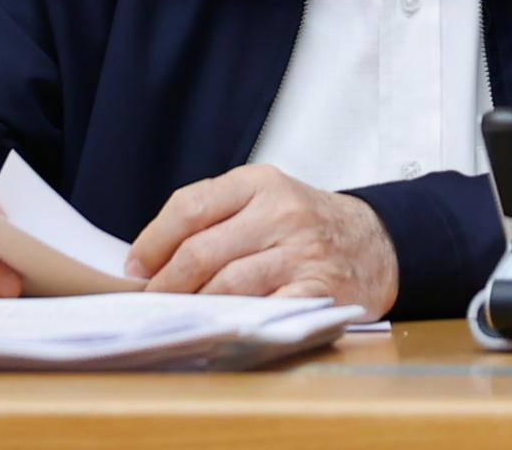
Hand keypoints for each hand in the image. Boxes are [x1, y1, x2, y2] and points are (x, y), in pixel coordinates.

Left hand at [123, 164, 397, 320]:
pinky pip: (267, 309)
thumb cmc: (306, 224)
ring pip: (228, 284)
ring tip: (180, 315)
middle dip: (166, 281)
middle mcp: (280, 213)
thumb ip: (216, 217)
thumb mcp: (264, 199)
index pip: (189, 207)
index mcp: (259, 183)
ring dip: (196, 305)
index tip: (135, 266)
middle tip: (151, 299)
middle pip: (202, 251)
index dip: (153, 240)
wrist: (375, 242)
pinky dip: (237, 322)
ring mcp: (302, 252)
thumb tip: (153, 257)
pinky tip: (220, 328)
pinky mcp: (319, 290)